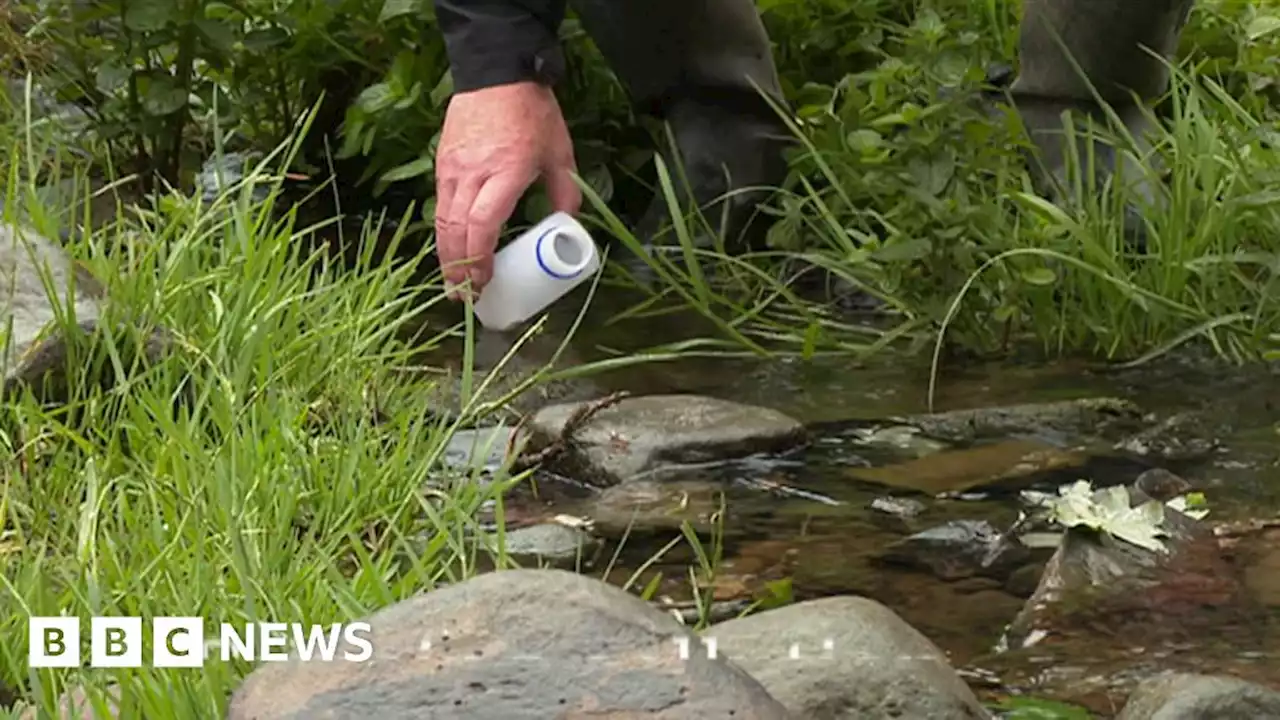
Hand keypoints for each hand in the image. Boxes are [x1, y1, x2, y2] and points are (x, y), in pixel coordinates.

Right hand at [433, 81, 580, 297]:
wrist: (496, 72)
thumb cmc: (532, 113)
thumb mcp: (560, 153)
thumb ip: (566, 193)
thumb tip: (568, 227)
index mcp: (505, 173)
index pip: (483, 226)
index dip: (481, 260)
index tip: (484, 284)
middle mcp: (472, 174)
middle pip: (456, 231)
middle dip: (458, 269)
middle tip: (465, 297)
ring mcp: (452, 168)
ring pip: (442, 220)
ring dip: (446, 256)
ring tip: (453, 283)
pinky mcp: (442, 162)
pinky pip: (439, 204)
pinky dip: (444, 232)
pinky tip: (451, 248)